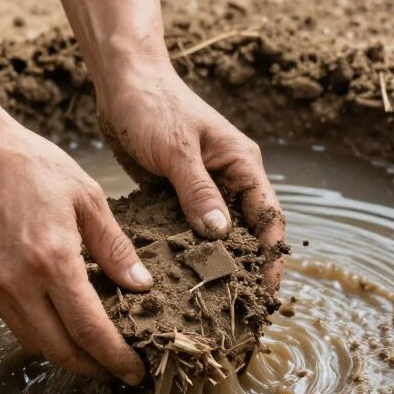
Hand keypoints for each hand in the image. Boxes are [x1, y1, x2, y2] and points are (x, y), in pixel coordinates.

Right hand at [0, 113, 151, 383]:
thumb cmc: (32, 166)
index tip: (136, 371)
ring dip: (67, 353)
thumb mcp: (87, 198)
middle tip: (119, 368)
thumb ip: (115, 247)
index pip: (90, 332)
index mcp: (52, 261)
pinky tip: (61, 317)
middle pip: (61, 351)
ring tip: (95, 348)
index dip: (116, 359)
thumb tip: (140, 286)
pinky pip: (15, 323)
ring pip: (35, 343)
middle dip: (94, 368)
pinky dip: (42, 331)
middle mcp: (19, 283)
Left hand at [96, 62, 285, 291]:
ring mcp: (202, 186)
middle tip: (238, 313)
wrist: (121, 80)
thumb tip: (220, 235)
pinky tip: (175, 278)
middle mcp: (227, 178)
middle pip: (247, 232)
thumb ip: (197, 191)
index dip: (271, 258)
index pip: (268, 218)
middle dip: (245, 270)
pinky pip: (187, 227)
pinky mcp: (176, 191)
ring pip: (217, 234)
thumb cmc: (152, 105)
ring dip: (214, 264)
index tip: (266, 295)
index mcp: (241, 164)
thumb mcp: (176, 149)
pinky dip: (186, 251)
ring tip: (208, 305)